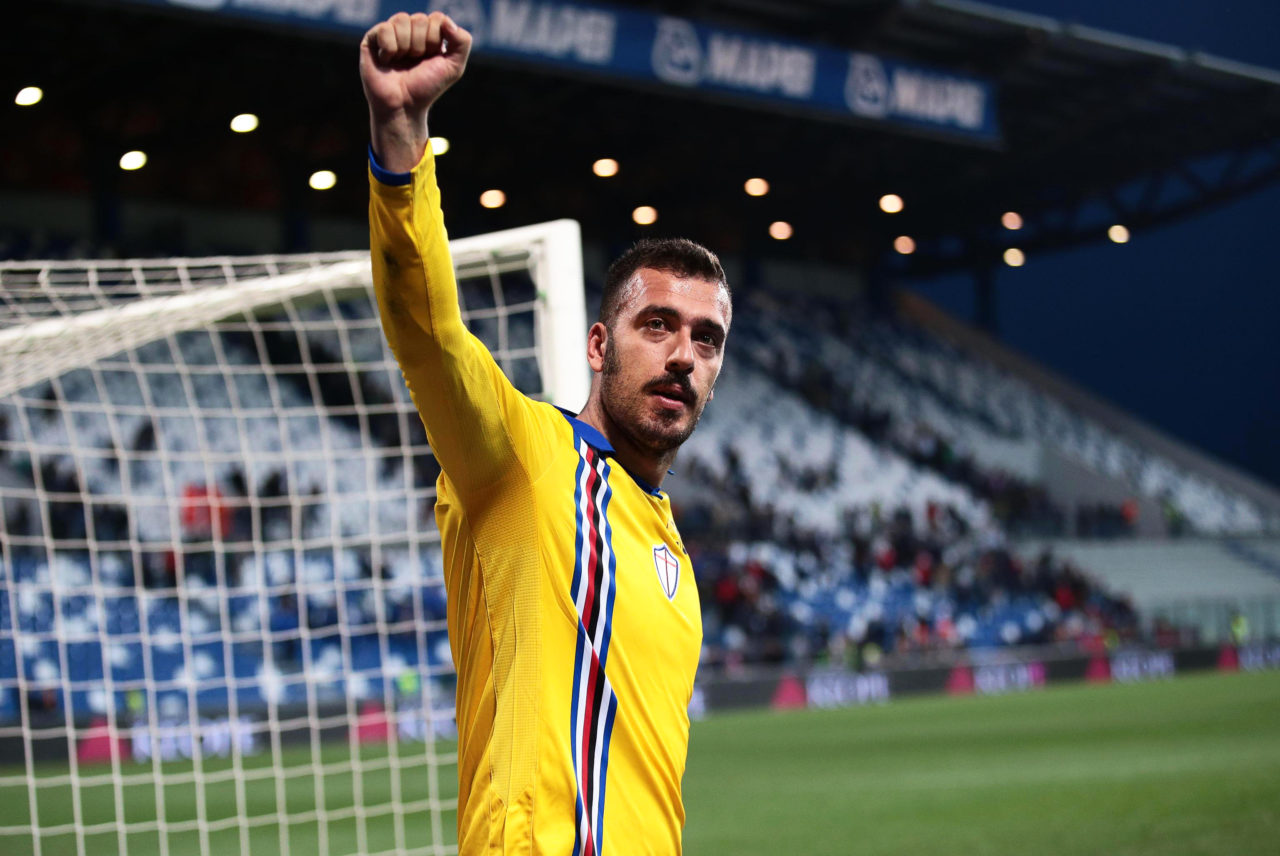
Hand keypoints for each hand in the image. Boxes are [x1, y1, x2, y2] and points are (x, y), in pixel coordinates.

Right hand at [360, 11, 471, 171]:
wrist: (404, 106)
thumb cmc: (426, 88)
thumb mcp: (454, 67)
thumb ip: (462, 42)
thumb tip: (448, 21)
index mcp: (429, 34)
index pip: (437, 18)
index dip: (436, 40)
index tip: (431, 58)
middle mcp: (410, 30)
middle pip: (420, 19)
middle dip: (421, 45)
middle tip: (414, 62)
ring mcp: (391, 33)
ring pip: (402, 20)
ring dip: (405, 47)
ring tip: (400, 61)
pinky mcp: (372, 39)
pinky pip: (385, 29)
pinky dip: (390, 49)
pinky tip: (387, 61)